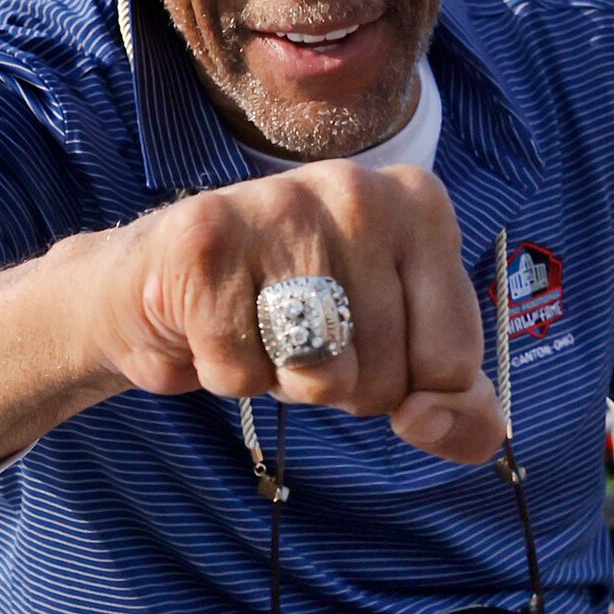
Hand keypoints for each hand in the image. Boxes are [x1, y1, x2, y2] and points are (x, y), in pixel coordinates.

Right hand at [81, 159, 503, 462]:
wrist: (155, 284)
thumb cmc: (290, 317)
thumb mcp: (394, 351)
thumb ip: (458, 402)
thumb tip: (433, 423)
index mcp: (420, 206)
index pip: (452, 360)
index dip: (403, 389)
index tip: (361, 344)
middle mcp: (358, 191)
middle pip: (384, 377)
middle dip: (338, 387)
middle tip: (297, 335)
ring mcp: (279, 207)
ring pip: (318, 375)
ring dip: (281, 381)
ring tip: (258, 329)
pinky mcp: (206, 243)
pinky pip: (242, 373)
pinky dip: (224, 374)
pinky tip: (210, 325)